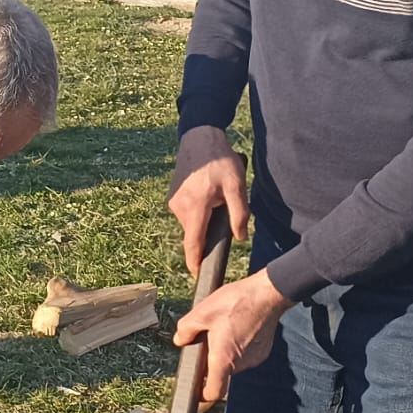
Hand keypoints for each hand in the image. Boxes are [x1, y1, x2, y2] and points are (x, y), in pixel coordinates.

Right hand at [168, 126, 251, 275]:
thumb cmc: (219, 160)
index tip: (198, 276)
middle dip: (208, 231)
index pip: (193, 244)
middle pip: (195, 232)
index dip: (195, 262)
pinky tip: (207, 190)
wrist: (199, 137)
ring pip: (192, 221)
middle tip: (223, 210)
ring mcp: (174, 202)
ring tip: (216, 194)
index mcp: (195, 208)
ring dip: (204, 217)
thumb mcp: (236, 185)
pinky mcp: (172, 196)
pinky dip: (198, 208)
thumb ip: (240, 213)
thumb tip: (240, 237)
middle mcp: (180, 208)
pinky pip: (187, 211)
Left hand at [173, 268, 290, 406]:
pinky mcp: (263, 352)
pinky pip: (244, 356)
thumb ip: (186, 329)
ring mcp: (255, 359)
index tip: (195, 388)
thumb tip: (181, 340)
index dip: (202, 394)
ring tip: (222, 330)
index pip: (213, 392)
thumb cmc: (237, 301)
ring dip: (224, 353)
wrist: (269, 293)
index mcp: (224, 358)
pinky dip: (237, 347)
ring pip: (233, 364)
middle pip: (221, 375)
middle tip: (205, 342)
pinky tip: (236, 328)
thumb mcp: (202, 312)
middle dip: (210, 363)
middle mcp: (241, 364)